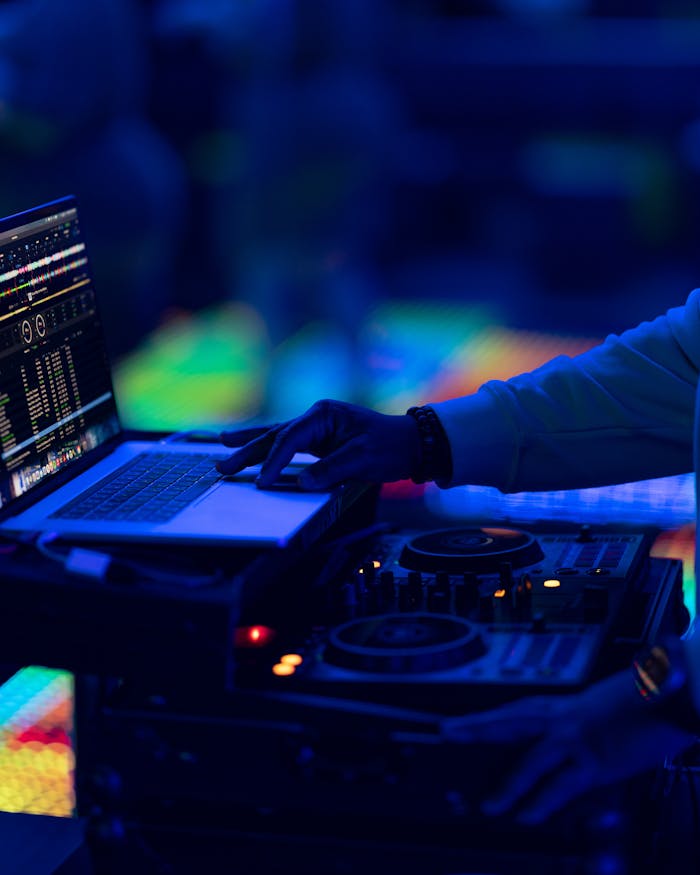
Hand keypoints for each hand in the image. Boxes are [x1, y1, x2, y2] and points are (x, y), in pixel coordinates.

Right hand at [217, 399, 420, 489]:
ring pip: (276, 437)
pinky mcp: (318, 440)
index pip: (290, 440)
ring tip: (222, 445)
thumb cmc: (390, 448)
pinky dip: (267, 449)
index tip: (263, 483)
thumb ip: (330, 470)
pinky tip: (248, 446)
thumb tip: (302, 483)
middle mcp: (316, 417)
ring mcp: (315, 427)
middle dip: (248, 451)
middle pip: (275, 436)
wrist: (411, 444)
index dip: (274, 463)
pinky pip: (287, 444)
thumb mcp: (362, 459)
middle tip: (224, 467)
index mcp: (324, 415)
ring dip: (250, 445)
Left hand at [441, 670, 694, 824]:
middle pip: (511, 720)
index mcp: (564, 705)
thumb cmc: (640, 705)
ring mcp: (579, 738)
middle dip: (476, 727)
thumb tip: (551, 744)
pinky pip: (563, 785)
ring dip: (509, 784)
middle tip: (445, 733)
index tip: (455, 723)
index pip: (515, 711)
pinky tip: (527, 816)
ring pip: (532, 760)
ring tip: (488, 806)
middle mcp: (565, 716)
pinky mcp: (598, 761)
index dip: (484, 717)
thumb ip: (573, 727)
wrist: (674, 696)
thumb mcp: (600, 711)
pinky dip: (543, 801)